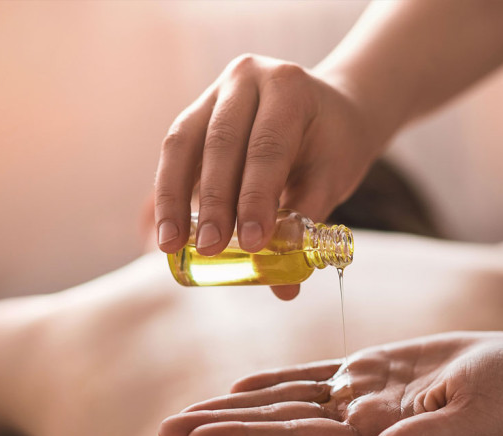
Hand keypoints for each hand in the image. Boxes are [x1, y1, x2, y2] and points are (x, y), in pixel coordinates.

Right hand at [153, 55, 381, 298]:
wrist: (331, 110)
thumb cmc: (334, 144)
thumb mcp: (331, 178)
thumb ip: (306, 226)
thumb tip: (285, 289)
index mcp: (288, 87)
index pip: (267, 146)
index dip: (256, 197)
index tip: (252, 243)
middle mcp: (246, 78)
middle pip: (220, 143)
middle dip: (213, 203)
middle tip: (210, 250)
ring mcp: (215, 91)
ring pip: (184, 143)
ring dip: (173, 198)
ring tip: (171, 245)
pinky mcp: (196, 112)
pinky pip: (176, 151)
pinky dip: (169, 190)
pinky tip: (168, 227)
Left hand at [159, 331, 502, 435]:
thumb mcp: (470, 422)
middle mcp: (358, 424)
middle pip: (276, 424)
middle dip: (222, 426)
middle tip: (164, 428)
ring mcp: (360, 396)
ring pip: (284, 399)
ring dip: (235, 404)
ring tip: (187, 412)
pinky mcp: (370, 370)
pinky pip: (311, 376)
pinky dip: (274, 380)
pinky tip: (242, 384)